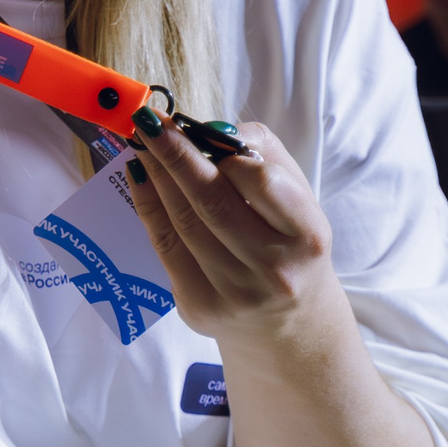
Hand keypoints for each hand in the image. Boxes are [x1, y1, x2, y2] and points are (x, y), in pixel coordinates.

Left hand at [125, 114, 344, 345]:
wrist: (288, 326)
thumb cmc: (290, 244)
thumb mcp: (299, 199)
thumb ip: (264, 156)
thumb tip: (209, 130)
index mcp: (308, 237)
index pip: (264, 184)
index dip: (228, 155)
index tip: (200, 129)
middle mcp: (273, 271)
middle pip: (212, 202)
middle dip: (175, 155)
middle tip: (148, 120)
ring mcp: (232, 293)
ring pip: (182, 221)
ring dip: (155, 173)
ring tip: (140, 139)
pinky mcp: (198, 307)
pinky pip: (164, 245)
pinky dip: (147, 204)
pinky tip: (139, 175)